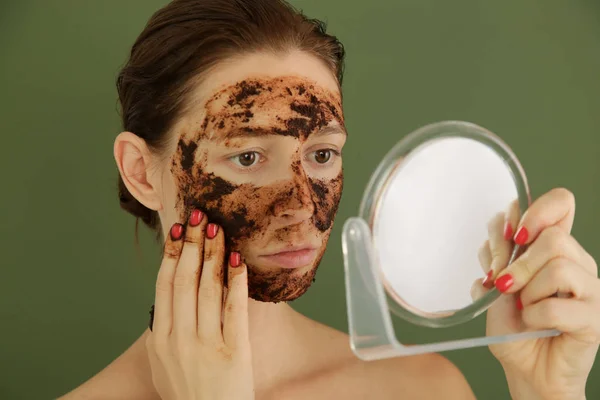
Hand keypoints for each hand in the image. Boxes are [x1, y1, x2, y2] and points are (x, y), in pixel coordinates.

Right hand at [146, 209, 254, 399]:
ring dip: (213, 255)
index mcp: (161, 339)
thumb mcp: (162, 366)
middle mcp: (180, 339)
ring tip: (218, 229)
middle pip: (185, 280)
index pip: (164, 285)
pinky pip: (235, 309)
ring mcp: (207, 345)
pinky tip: (238, 261)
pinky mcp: (234, 352)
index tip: (179, 229)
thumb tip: (165, 299)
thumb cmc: (188, 395)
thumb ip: (162, 333)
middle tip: (200, 215)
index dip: (172, 254)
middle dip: (193, 244)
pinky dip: (236, 282)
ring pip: (208, 289)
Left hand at [479, 188, 599, 399]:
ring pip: (558, 267)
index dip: (535, 210)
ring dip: (527, 291)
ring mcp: (592, 290)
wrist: (526, 369)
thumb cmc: (512, 326)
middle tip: (505, 284)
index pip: (561, 203)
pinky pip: (556, 306)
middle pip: (555, 237)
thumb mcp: (493, 286)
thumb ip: (497, 259)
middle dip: (520, 262)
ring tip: (523, 308)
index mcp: (555, 249)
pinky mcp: (595, 319)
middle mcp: (578, 263)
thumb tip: (501, 241)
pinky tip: (533, 324)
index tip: (510, 235)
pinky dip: (532, 316)